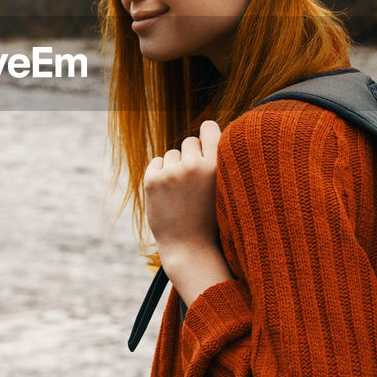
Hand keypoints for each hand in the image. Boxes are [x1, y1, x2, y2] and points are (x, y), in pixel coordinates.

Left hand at [145, 119, 221, 257]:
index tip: (206, 134)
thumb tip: (208, 129)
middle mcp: (195, 166)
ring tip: (182, 193)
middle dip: (190, 156)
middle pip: (189, 142)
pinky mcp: (152, 180)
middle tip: (194, 181)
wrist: (189, 248)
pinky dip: (160, 174)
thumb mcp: (223, 188)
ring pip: (172, 154)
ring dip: (175, 167)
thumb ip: (216, 162)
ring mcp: (172, 173)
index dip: (207, 131)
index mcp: (217, 167)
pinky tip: (169, 193)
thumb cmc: (210, 219)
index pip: (210, 128)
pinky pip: (156, 162)